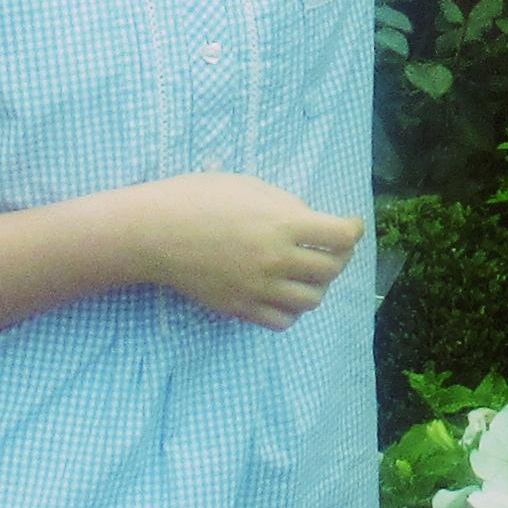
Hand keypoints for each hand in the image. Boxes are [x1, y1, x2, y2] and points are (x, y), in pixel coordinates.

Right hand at [123, 172, 365, 325]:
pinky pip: (283, 320)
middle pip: (331, 270)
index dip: (352, 230)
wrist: (155, 232)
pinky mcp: (242, 308)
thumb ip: (284, 206)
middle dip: (338, 258)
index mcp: (283, 223)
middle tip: (330, 249)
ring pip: (312, 300)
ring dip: (316, 286)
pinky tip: (283, 293)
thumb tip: (308, 222)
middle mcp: (278, 259)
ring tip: (306, 273)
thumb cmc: (198, 198)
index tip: (350, 225)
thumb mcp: (248, 186)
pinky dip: (292, 310)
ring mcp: (260, 288)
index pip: (341, 236)